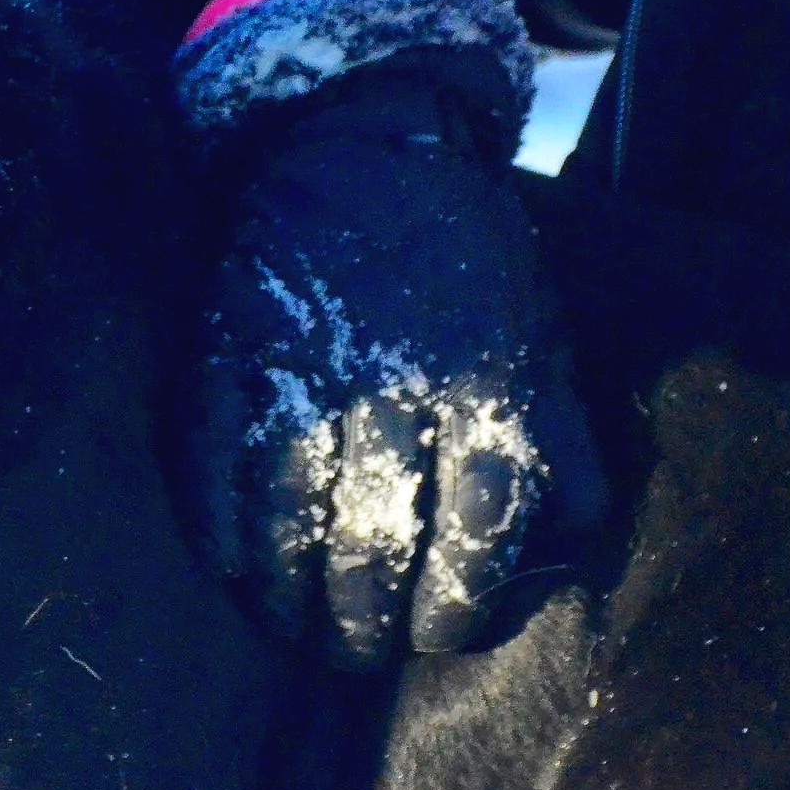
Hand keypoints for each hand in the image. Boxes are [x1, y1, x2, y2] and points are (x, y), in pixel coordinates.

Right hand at [184, 54, 602, 667]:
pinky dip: (215, 522)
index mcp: (484, 385)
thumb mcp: (536, 331)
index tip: (434, 639)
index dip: (454, 605)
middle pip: (379, 539)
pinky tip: (227, 566)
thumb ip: (559, 435)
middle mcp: (394, 386)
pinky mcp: (227, 345)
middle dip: (365, 618)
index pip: (476, 530)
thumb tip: (577, 538)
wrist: (358, 135)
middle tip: (353, 654)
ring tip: (290, 629)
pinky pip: (212, 457)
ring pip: (291, 513)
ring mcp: (301, 366)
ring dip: (288, 590)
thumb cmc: (459, 251)